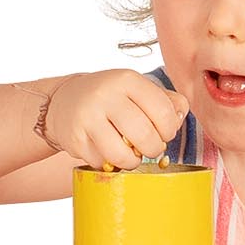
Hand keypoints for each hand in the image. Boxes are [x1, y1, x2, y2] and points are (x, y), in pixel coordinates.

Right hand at [42, 70, 190, 170]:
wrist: (65, 101)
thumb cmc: (111, 98)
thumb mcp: (137, 90)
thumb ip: (166, 101)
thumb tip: (179, 117)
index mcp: (127, 80)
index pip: (163, 112)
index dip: (170, 130)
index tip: (164, 133)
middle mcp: (106, 96)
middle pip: (145, 136)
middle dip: (153, 149)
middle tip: (150, 148)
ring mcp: (88, 118)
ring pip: (122, 155)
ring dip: (133, 162)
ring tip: (132, 155)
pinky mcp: (75, 139)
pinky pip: (102, 163)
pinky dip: (110, 164)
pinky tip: (107, 151)